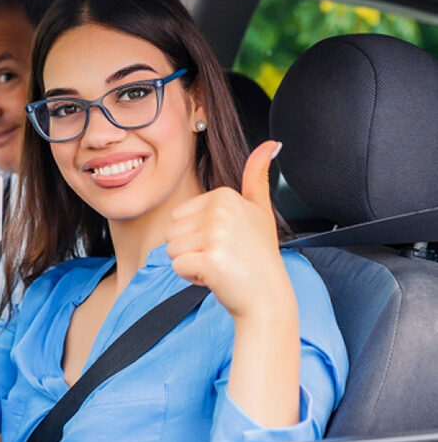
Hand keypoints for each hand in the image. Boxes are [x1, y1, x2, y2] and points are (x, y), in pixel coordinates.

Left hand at [166, 141, 290, 320]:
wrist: (267, 297)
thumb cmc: (258, 256)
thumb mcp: (260, 210)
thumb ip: (257, 176)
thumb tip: (271, 144)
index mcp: (225, 196)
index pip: (180, 216)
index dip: (197, 235)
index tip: (226, 242)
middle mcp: (221, 211)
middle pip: (172, 231)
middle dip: (191, 249)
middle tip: (222, 257)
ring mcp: (216, 235)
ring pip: (171, 250)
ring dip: (190, 263)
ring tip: (220, 266)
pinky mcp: (209, 260)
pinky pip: (177, 267)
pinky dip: (191, 277)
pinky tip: (216, 278)